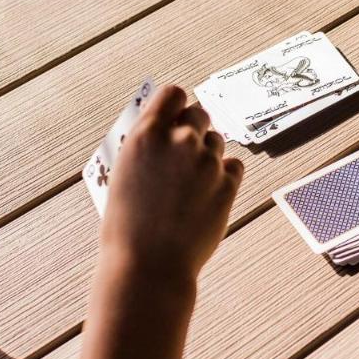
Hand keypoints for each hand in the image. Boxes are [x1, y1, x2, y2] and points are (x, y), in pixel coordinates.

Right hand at [100, 86, 242, 285]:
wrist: (148, 265)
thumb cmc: (128, 224)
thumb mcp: (125, 174)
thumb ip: (149, 147)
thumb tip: (168, 129)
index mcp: (146, 134)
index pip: (173, 93)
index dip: (176, 104)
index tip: (176, 116)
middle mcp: (179, 140)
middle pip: (200, 113)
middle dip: (195, 128)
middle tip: (186, 152)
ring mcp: (206, 161)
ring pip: (217, 141)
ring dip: (208, 154)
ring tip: (191, 184)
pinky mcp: (228, 183)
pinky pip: (234, 166)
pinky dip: (225, 176)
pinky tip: (207, 194)